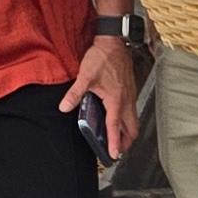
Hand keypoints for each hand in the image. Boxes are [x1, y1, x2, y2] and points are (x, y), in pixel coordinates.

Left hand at [60, 35, 138, 159]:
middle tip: (117, 150)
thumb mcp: (85, 76)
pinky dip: (128, 120)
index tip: (113, 155)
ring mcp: (131, 95)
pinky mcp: (131, 90)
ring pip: (133, 120)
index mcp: (116, 100)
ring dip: (128, 131)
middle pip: (132, 128)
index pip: (115, 127)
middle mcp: (127, 100)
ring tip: (118, 138)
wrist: (114, 42)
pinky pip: (132, 111)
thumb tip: (64, 107)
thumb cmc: (102, 58)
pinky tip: (118, 118)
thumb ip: (74, 94)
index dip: (115, 143)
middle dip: (126, 142)